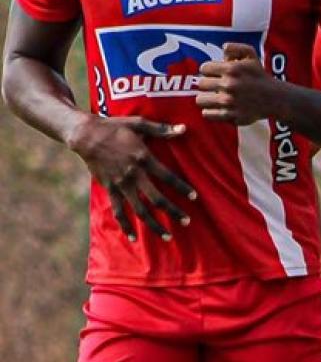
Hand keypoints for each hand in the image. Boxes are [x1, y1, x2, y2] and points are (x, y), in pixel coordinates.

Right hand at [65, 115, 195, 240]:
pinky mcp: (109, 189)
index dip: (181, 188)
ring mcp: (120, 184)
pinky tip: (133, 237)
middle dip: (173, 211)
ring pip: (139, 210)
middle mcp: (133, 175)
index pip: (168, 177)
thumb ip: (162, 130)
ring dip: (153, 225)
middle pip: (156, 198)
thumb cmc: (115, 127)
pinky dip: (125, 225)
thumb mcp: (140, 124)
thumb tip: (184, 129)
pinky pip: (118, 211)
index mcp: (144, 158)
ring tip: (167, 236)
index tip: (194, 197)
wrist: (85, 136)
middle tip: (187, 221)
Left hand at [196, 43, 276, 123]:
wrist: (274, 98)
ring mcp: (229, 101)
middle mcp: (229, 85)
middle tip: (216, 86)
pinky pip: (207, 114)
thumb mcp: (252, 56)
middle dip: (207, 84)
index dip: (209, 70)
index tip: (215, 74)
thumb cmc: (260, 76)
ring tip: (215, 97)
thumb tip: (224, 47)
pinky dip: (211, 111)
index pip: (204, 68)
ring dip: (206, 98)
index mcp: (232, 69)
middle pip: (201, 84)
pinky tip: (219, 107)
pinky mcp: (230, 115)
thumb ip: (236, 47)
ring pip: (200, 100)